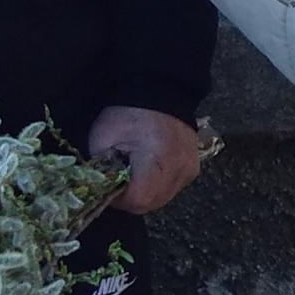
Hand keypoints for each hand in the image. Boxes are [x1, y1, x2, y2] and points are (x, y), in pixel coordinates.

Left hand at [86, 106, 203, 214]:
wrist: (160, 91)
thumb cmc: (128, 113)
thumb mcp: (102, 140)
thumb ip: (101, 171)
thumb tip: (105, 191)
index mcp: (157, 159)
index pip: (138, 199)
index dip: (119, 198)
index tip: (110, 184)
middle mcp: (179, 168)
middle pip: (151, 203)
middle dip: (131, 197)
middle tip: (120, 179)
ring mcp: (189, 170)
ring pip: (162, 199)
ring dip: (145, 192)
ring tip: (135, 171)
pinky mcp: (193, 169)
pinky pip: (171, 189)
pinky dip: (157, 185)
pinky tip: (149, 169)